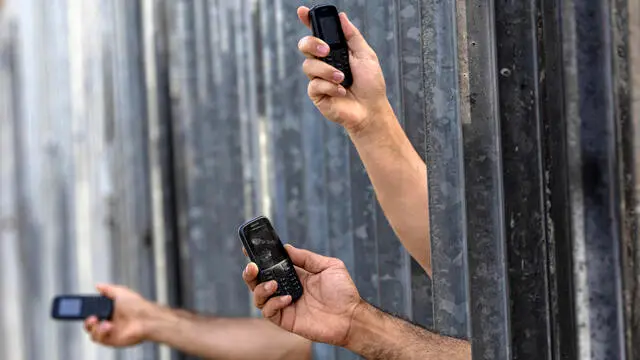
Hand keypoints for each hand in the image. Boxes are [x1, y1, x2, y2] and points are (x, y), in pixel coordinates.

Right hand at [84, 284, 154, 346]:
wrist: (146, 319)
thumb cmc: (137, 305)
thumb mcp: (120, 292)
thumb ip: (108, 289)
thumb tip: (98, 285)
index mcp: (111, 310)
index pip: (94, 312)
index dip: (87, 310)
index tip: (81, 308)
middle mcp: (110, 321)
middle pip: (90, 324)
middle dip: (87, 320)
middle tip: (91, 317)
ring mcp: (110, 331)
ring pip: (92, 332)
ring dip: (93, 327)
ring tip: (100, 321)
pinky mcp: (111, 340)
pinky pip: (98, 339)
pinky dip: (100, 332)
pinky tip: (108, 326)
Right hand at [242, 245, 361, 346]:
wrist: (351, 316)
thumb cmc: (344, 292)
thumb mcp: (328, 266)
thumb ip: (306, 257)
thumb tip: (286, 248)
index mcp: (296, 275)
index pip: (272, 265)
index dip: (259, 257)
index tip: (248, 248)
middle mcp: (287, 289)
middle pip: (258, 281)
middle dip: (250, 272)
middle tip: (252, 266)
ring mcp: (285, 305)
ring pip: (259, 296)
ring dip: (260, 288)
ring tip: (273, 284)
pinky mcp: (286, 319)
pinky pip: (269, 312)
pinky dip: (274, 303)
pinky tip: (288, 299)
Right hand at [296, 6, 389, 134]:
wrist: (371, 109)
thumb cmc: (370, 84)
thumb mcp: (365, 55)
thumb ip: (352, 36)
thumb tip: (342, 17)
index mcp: (334, 51)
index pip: (317, 33)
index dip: (307, 21)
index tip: (302, 11)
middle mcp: (323, 63)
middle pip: (305, 46)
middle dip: (312, 44)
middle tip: (326, 50)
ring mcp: (318, 79)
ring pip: (308, 66)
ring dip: (327, 71)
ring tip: (343, 78)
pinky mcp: (317, 95)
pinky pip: (314, 85)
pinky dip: (330, 87)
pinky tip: (341, 91)